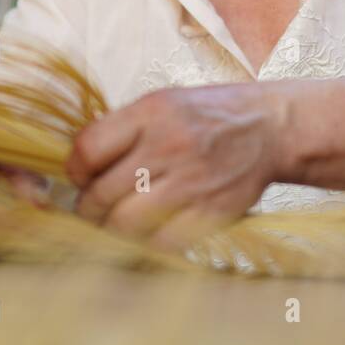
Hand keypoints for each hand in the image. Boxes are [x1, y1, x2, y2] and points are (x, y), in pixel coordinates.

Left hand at [64, 82, 288, 249]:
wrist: (270, 127)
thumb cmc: (209, 115)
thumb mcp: (162, 103)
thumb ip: (122, 129)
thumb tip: (79, 164)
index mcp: (152, 113)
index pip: (88, 150)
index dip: (74, 171)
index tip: (78, 177)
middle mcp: (170, 146)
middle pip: (103, 193)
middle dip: (88, 206)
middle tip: (91, 207)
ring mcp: (192, 183)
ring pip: (126, 223)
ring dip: (112, 227)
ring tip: (115, 220)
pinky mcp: (212, 212)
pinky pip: (162, 241)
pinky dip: (148, 241)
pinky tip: (148, 229)